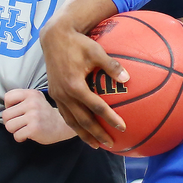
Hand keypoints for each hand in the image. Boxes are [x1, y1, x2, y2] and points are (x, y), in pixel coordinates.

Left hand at [2, 88, 75, 143]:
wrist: (62, 124)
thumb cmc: (45, 113)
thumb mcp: (36, 99)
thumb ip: (22, 98)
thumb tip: (5, 106)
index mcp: (31, 94)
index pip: (8, 97)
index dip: (9, 106)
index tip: (17, 111)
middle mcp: (32, 103)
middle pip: (5, 115)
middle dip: (10, 121)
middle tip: (21, 123)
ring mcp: (33, 116)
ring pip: (9, 126)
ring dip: (15, 130)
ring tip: (24, 128)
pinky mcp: (34, 129)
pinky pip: (16, 135)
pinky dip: (20, 138)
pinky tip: (28, 134)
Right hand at [38, 19, 128, 148]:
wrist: (54, 38)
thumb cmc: (78, 43)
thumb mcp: (97, 51)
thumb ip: (112, 66)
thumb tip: (128, 78)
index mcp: (75, 85)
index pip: (96, 107)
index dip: (110, 118)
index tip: (122, 127)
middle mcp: (64, 94)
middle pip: (82, 120)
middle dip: (97, 134)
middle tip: (110, 144)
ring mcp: (57, 95)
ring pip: (71, 121)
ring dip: (84, 134)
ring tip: (96, 144)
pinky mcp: (54, 94)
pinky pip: (65, 114)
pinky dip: (74, 125)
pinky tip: (82, 130)